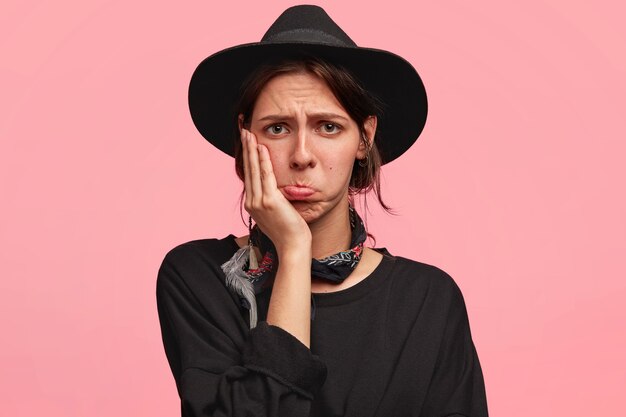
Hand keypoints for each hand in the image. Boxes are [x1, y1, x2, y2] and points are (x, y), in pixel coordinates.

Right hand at [241, 129, 311, 253]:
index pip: (249, 175)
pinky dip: (263, 160)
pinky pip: (265, 175)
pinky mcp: (269, 201)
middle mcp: (252, 202)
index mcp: (252, 204)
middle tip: (243, 130)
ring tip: (249, 133)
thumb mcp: (277, 213)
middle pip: (247, 169)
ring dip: (251, 149)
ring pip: (253, 169)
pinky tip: (262, 148)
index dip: (247, 157)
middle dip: (246, 148)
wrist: (293, 246)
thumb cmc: (289, 231)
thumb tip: (274, 190)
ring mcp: (259, 201)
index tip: (247, 142)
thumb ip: (272, 200)